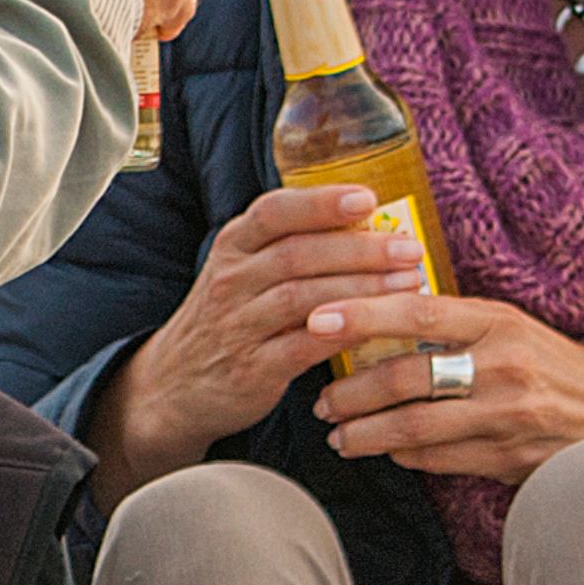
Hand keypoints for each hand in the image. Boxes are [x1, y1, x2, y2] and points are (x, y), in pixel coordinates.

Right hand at [88, 177, 430, 494]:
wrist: (174, 386)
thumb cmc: (230, 318)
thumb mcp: (243, 270)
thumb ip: (293, 245)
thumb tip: (372, 222)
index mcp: (233, 246)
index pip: (273, 211)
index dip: (321, 203)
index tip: (367, 198)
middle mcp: (231, 279)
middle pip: (298, 254)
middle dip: (360, 249)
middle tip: (409, 249)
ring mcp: (237, 325)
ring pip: (303, 298)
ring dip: (361, 288)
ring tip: (408, 284)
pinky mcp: (251, 369)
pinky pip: (303, 347)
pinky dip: (344, 334)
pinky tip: (379, 327)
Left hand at [308, 287, 583, 493]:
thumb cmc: (564, 374)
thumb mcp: (518, 334)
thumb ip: (460, 327)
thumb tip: (384, 321)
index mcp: (501, 322)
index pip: (418, 309)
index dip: (362, 314)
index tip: (315, 318)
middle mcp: (505, 365)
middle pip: (405, 375)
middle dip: (350, 391)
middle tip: (319, 400)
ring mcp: (508, 415)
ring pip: (413, 427)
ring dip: (365, 434)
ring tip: (338, 436)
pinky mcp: (510, 459)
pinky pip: (438, 460)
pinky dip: (403, 457)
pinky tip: (384, 454)